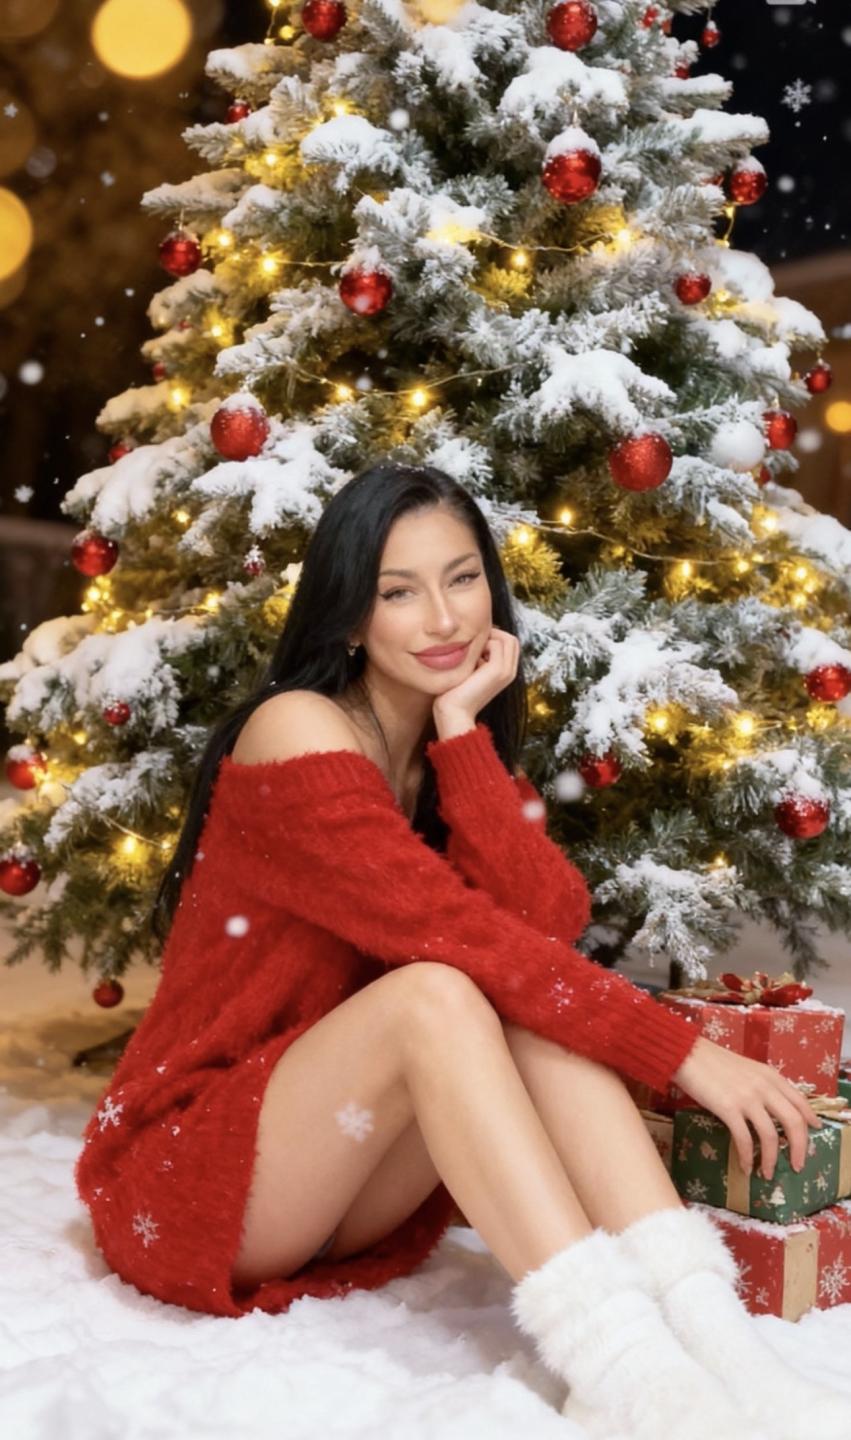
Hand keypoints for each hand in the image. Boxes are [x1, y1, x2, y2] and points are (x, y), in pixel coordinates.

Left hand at [432, 627, 519, 728]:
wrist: (454, 712)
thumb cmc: (455, 692)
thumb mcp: (470, 671)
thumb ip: (477, 657)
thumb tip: (473, 638)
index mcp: (506, 672)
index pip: (509, 643)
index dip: (494, 637)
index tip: (475, 646)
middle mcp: (510, 672)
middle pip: (511, 639)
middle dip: (493, 635)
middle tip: (474, 647)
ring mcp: (506, 671)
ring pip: (507, 638)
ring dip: (488, 639)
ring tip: (473, 653)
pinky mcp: (498, 670)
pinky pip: (496, 643)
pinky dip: (482, 643)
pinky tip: (470, 658)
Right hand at [672, 1035, 821, 1179]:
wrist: (686, 1052)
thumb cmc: (713, 1061)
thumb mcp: (748, 1069)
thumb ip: (764, 1085)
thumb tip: (774, 1110)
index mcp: (770, 1076)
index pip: (800, 1102)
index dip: (810, 1120)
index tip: (816, 1132)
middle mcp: (764, 1086)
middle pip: (793, 1123)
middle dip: (799, 1149)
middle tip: (796, 1164)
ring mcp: (746, 1097)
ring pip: (770, 1136)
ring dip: (771, 1159)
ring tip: (767, 1173)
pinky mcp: (727, 1108)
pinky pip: (744, 1139)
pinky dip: (747, 1157)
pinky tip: (745, 1166)